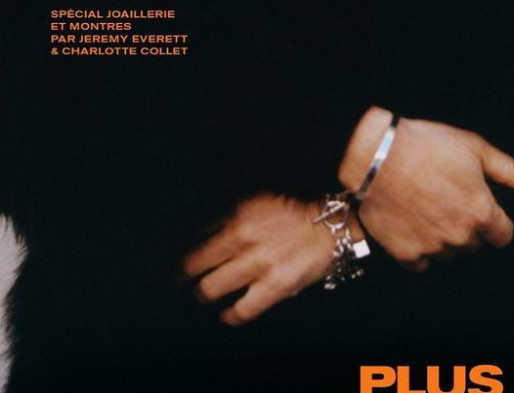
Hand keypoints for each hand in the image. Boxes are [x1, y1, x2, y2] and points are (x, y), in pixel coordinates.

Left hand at [181, 193, 361, 325]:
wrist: (333, 222)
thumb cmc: (297, 208)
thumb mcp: (259, 199)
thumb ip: (233, 212)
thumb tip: (206, 227)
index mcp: (238, 212)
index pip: (197, 231)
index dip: (185, 245)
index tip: (181, 254)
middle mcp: (243, 236)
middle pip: (196, 262)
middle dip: (185, 273)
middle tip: (182, 279)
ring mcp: (257, 263)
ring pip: (213, 287)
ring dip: (204, 294)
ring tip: (202, 296)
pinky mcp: (274, 285)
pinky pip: (243, 308)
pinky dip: (231, 315)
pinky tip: (227, 315)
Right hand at [339, 108, 513, 271]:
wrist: (376, 154)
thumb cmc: (427, 145)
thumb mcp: (474, 148)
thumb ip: (510, 171)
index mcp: (481, 212)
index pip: (503, 235)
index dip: (494, 219)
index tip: (479, 205)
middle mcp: (460, 236)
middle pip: (474, 243)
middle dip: (467, 224)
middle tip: (447, 196)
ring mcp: (433, 248)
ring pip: (449, 252)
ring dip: (444, 236)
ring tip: (426, 205)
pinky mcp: (407, 255)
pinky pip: (422, 262)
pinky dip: (420, 246)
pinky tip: (411, 221)